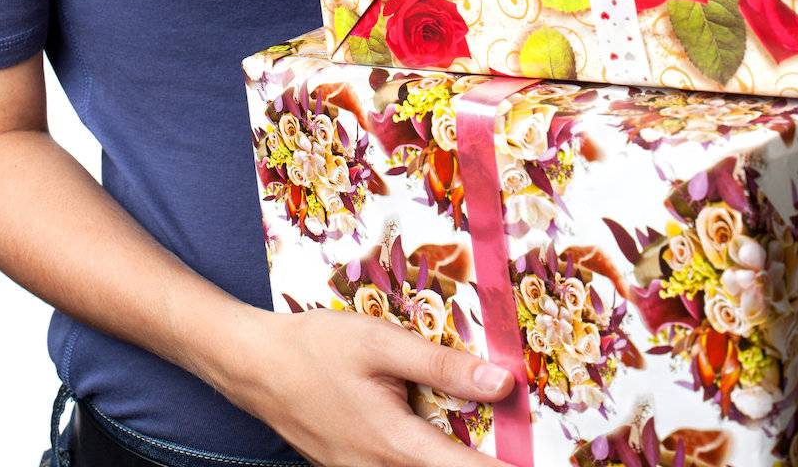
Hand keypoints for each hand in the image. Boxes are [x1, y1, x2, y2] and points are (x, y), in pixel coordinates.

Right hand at [234, 306, 517, 466]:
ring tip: (484, 444)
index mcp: (396, 445)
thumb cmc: (316, 347)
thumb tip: (503, 383)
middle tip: (518, 446)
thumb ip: (441, 364)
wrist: (254, 366)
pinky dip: (424, 459)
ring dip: (452, 460)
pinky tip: (434, 438)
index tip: (543, 462)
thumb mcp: (381, 343)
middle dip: (480, 463)